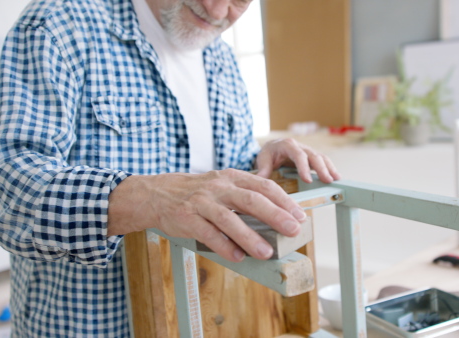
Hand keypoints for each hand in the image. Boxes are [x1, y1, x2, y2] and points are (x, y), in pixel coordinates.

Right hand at [107, 169, 306, 261]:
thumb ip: (246, 195)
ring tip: (266, 252)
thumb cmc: (198, 192)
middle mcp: (219, 187)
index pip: (264, 186)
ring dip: (250, 237)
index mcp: (232, 177)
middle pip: (251, 200)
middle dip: (275, 215)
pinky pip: (208, 234)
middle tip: (293, 230)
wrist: (158, 194)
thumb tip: (278, 216)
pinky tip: (238, 256)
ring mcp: (202, 202)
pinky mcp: (187, 218)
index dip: (284, 201)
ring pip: (229, 219)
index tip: (300, 216)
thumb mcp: (223, 185)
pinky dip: (224, 246)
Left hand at [255, 138, 340, 183]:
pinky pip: (323, 161)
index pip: (298, 155)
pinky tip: (336, 177)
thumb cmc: (269, 153)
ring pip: (321, 157)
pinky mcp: (311, 157)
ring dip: (329, 168)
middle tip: (327, 180)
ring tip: (336, 179)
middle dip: (321, 168)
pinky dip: (330, 168)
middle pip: (313, 155)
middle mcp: (300, 146)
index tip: (308, 180)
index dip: (304, 167)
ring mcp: (307, 151)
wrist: (272, 148)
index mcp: (287, 145)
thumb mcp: (263, 158)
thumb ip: (263, 168)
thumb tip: (261, 179)